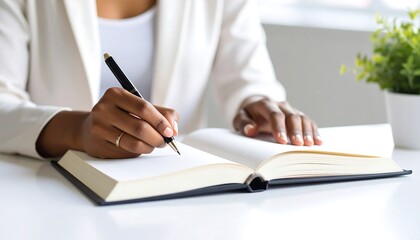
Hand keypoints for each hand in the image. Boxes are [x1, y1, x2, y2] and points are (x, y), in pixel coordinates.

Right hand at [36, 88, 178, 157]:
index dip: (160, 121)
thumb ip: (162, 113)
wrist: (89, 128)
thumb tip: (174, 129)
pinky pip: (126, 153)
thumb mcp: (139, 107)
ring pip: (134, 144)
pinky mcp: (97, 145)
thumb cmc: (121, 115)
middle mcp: (104, 109)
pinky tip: (137, 147)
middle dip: (158, 138)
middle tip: (164, 142)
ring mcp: (98, 128)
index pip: (144, 107)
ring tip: (152, 145)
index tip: (170, 132)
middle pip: (140, 128)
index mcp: (115, 94)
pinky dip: (137, 153)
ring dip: (149, 147)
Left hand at [233, 96, 321, 145]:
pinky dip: (314, 131)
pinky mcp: (298, 115)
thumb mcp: (240, 118)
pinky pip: (308, 122)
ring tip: (310, 145)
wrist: (256, 107)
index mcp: (265, 104)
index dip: (279, 127)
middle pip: (291, 116)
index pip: (274, 115)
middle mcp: (281, 105)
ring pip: (302, 118)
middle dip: (295, 131)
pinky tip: (318, 141)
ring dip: (307, 132)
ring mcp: (291, 110)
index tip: (281, 141)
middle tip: (299, 144)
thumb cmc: (248, 116)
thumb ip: (243, 123)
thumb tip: (251, 130)